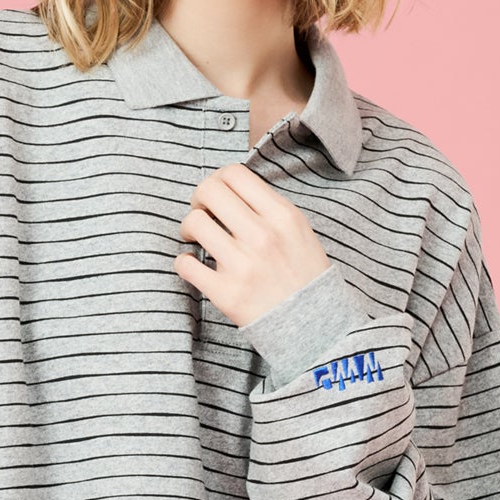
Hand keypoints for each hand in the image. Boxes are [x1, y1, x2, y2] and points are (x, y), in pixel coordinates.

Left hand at [173, 163, 330, 327]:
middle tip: (201, 213)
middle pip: (209, 191)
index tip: (216, 195)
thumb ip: (268, 207)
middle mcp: (262, 236)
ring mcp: (243, 265)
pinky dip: (183, 263)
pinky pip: (185, 265)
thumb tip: (230, 190)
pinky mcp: (226, 294)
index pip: (234, 174)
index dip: (217, 179)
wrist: (316, 326)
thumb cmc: (304, 276)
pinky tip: (194, 265)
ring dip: (188, 228)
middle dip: (198, 199)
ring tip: (196, 239)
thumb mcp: (299, 231)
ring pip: (193, 223)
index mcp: (282, 216)